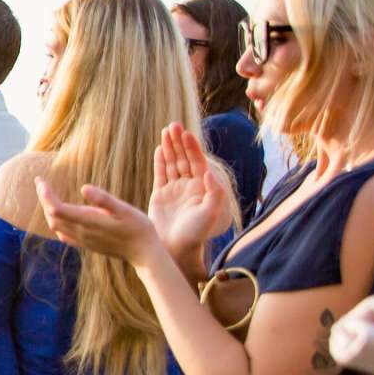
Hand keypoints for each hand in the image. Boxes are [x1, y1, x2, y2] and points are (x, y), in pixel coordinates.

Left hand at [36, 174, 162, 264]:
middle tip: (41, 182)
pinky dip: (57, 222)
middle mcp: (81, 232)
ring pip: (56, 226)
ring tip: (48, 195)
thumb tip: (84, 187)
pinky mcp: (87, 244)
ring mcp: (83, 240)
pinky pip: (64, 235)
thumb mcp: (124, 209)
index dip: (45, 194)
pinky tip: (61, 216)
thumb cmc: (138, 227)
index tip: (40, 180)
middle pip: (52, 216)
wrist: (144, 253)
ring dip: (49, 210)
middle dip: (44, 198)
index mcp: (88, 221)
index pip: (56, 208)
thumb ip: (104, 199)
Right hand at [146, 122, 233, 266]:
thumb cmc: (196, 234)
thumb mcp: (210, 214)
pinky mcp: (161, 195)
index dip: (191, 147)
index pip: (196, 162)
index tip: (185, 133)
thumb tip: (209, 172)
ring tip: (166, 131)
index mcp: (202, 188)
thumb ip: (214, 193)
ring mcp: (175, 189)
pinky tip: (160, 149)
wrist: (177, 248)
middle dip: (179, 142)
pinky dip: (160, 161)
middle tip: (173, 126)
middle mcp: (189, 186)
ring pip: (172, 163)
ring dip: (169, 147)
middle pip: (184, 158)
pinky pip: (161, 174)